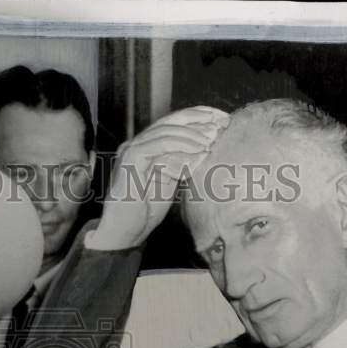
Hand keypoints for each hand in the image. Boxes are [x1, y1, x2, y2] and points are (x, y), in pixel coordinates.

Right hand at [89, 106, 228, 251]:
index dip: (199, 116)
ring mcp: (132, 150)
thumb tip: (205, 148)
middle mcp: (137, 143)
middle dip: (199, 119)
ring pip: (165, 131)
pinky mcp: (130, 161)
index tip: (221, 119)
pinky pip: (157, 148)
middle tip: (221, 122)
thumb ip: (182, 163)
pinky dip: (179, 149)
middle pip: (170, 120)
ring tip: (210, 142)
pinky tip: (196, 154)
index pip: (174, 122)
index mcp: (146, 146)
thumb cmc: (146, 210)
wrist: (125, 231)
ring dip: (191, 135)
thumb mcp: (170, 181)